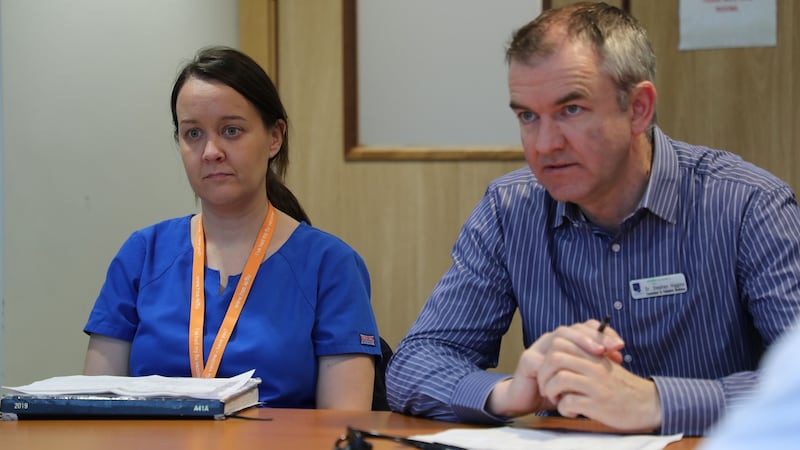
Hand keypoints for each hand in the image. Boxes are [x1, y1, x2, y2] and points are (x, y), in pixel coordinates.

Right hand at [487, 318, 623, 416]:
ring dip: (579, 343)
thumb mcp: (580, 376)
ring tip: (596, 353)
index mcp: (566, 342)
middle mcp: (552, 340)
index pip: (585, 328)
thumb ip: (595, 365)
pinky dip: (557, 366)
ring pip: (558, 337)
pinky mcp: (527, 361)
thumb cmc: (557, 388)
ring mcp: (538, 348)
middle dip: (594, 336)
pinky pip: (542, 358)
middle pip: (573, 329)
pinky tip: (571, 374)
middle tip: (610, 347)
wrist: (528, 400)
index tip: (620, 344)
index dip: (603, 333)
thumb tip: (618, 357)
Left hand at [535, 320, 661, 431]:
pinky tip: (570, 411)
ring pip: (559, 379)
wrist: (648, 404)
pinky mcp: (598, 404)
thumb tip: (555, 353)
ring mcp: (596, 385)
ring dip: (551, 390)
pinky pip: (569, 403)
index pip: (561, 341)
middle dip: (544, 373)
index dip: (547, 355)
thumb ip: (584, 356)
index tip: (548, 370)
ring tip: (556, 398)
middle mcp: (594, 366)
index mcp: (594, 354)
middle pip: (555, 357)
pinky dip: (563, 409)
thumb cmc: (621, 386)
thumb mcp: (604, 364)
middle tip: (546, 385)